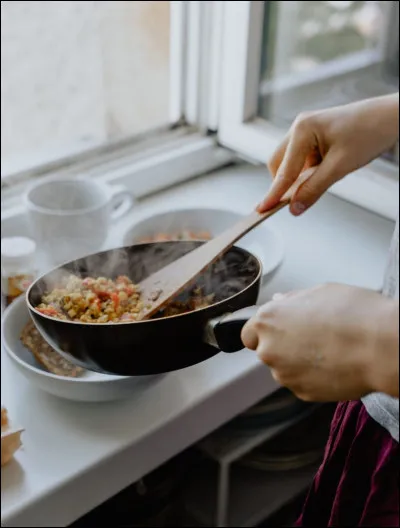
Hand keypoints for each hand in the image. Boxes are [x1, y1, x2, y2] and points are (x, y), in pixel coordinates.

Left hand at [241, 284, 398, 401]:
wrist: (379, 346)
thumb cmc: (354, 314)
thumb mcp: (320, 292)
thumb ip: (292, 300)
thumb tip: (280, 302)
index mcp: (268, 320)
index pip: (248, 333)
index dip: (264, 332)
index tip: (279, 330)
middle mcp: (269, 349)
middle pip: (267, 351)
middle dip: (283, 346)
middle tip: (311, 337)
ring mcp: (285, 374)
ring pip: (284, 369)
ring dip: (298, 363)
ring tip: (328, 350)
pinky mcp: (303, 393)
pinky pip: (302, 383)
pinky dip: (313, 377)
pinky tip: (334, 364)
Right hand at [257, 94, 398, 214]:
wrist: (391, 117)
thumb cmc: (370, 132)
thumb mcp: (341, 166)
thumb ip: (314, 188)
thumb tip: (295, 207)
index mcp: (302, 129)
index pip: (283, 170)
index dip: (274, 193)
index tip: (262, 209)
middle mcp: (300, 127)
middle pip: (278, 164)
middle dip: (284, 184)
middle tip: (293, 202)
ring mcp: (306, 131)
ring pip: (290, 163)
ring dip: (298, 178)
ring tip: (322, 181)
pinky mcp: (314, 138)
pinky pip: (302, 160)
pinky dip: (308, 173)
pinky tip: (325, 173)